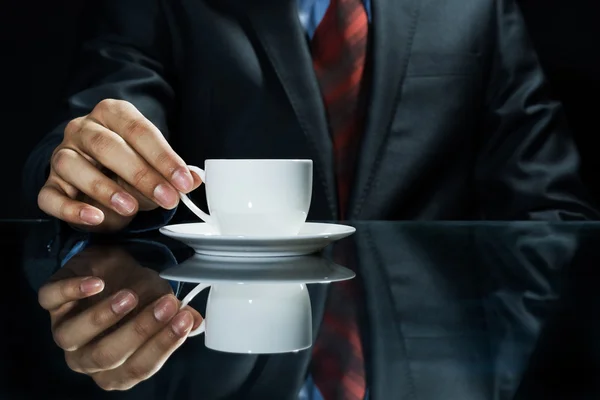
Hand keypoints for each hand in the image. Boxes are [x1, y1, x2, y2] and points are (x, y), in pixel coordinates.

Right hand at [37, 99, 200, 231]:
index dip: (164, 157)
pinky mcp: (49, 183)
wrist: (95, 171)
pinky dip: (72, 209)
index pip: (139, 131)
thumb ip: (173, 172)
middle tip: (167, 199)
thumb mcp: (154, 165)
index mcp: (113, 114)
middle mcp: (83, 129)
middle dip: (141, 175)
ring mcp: (62, 155)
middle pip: (108, 146)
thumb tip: (196, 179)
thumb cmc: (128, 165)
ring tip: (131, 208)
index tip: (184, 181)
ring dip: (105, 189)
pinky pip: (51, 196)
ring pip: (75, 166)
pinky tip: (95, 218)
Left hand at [38, 246, 201, 390]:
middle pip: (106, 356)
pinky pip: (50, 300)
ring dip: (102, 317)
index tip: (184, 319)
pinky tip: (97, 283)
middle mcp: (85, 357)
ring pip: (70, 336)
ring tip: (130, 297)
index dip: (162, 345)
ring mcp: (63, 330)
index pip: (138, 368)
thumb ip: (175, 319)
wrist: (114, 269)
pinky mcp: (50, 301)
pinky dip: (72, 291)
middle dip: (140, 330)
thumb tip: (196, 323)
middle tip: (167, 304)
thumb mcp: (161, 309)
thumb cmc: (140, 298)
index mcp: (114, 369)